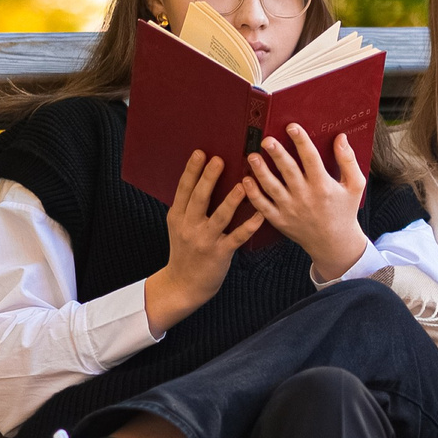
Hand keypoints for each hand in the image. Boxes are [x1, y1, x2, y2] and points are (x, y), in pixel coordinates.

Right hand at [145, 149, 261, 333]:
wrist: (183, 284)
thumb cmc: (185, 252)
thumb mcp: (178, 227)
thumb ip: (188, 207)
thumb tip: (201, 179)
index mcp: (177, 216)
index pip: (183, 189)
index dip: (192, 170)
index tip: (200, 152)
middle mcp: (189, 226)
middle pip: (199, 198)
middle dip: (209, 178)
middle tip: (220, 159)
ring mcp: (205, 240)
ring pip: (219, 216)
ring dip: (231, 199)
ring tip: (244, 184)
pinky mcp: (220, 253)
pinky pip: (236, 237)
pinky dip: (249, 225)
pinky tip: (259, 214)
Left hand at [244, 123, 369, 281]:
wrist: (334, 243)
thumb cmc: (344, 210)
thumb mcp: (355, 186)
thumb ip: (348, 161)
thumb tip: (341, 137)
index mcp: (323, 186)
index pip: (311, 159)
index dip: (301, 141)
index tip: (292, 127)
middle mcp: (306, 197)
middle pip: (288, 171)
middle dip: (277, 154)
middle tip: (266, 140)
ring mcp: (291, 210)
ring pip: (272, 187)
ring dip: (261, 171)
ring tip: (252, 156)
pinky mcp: (280, 220)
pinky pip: (263, 206)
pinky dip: (253, 194)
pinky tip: (246, 180)